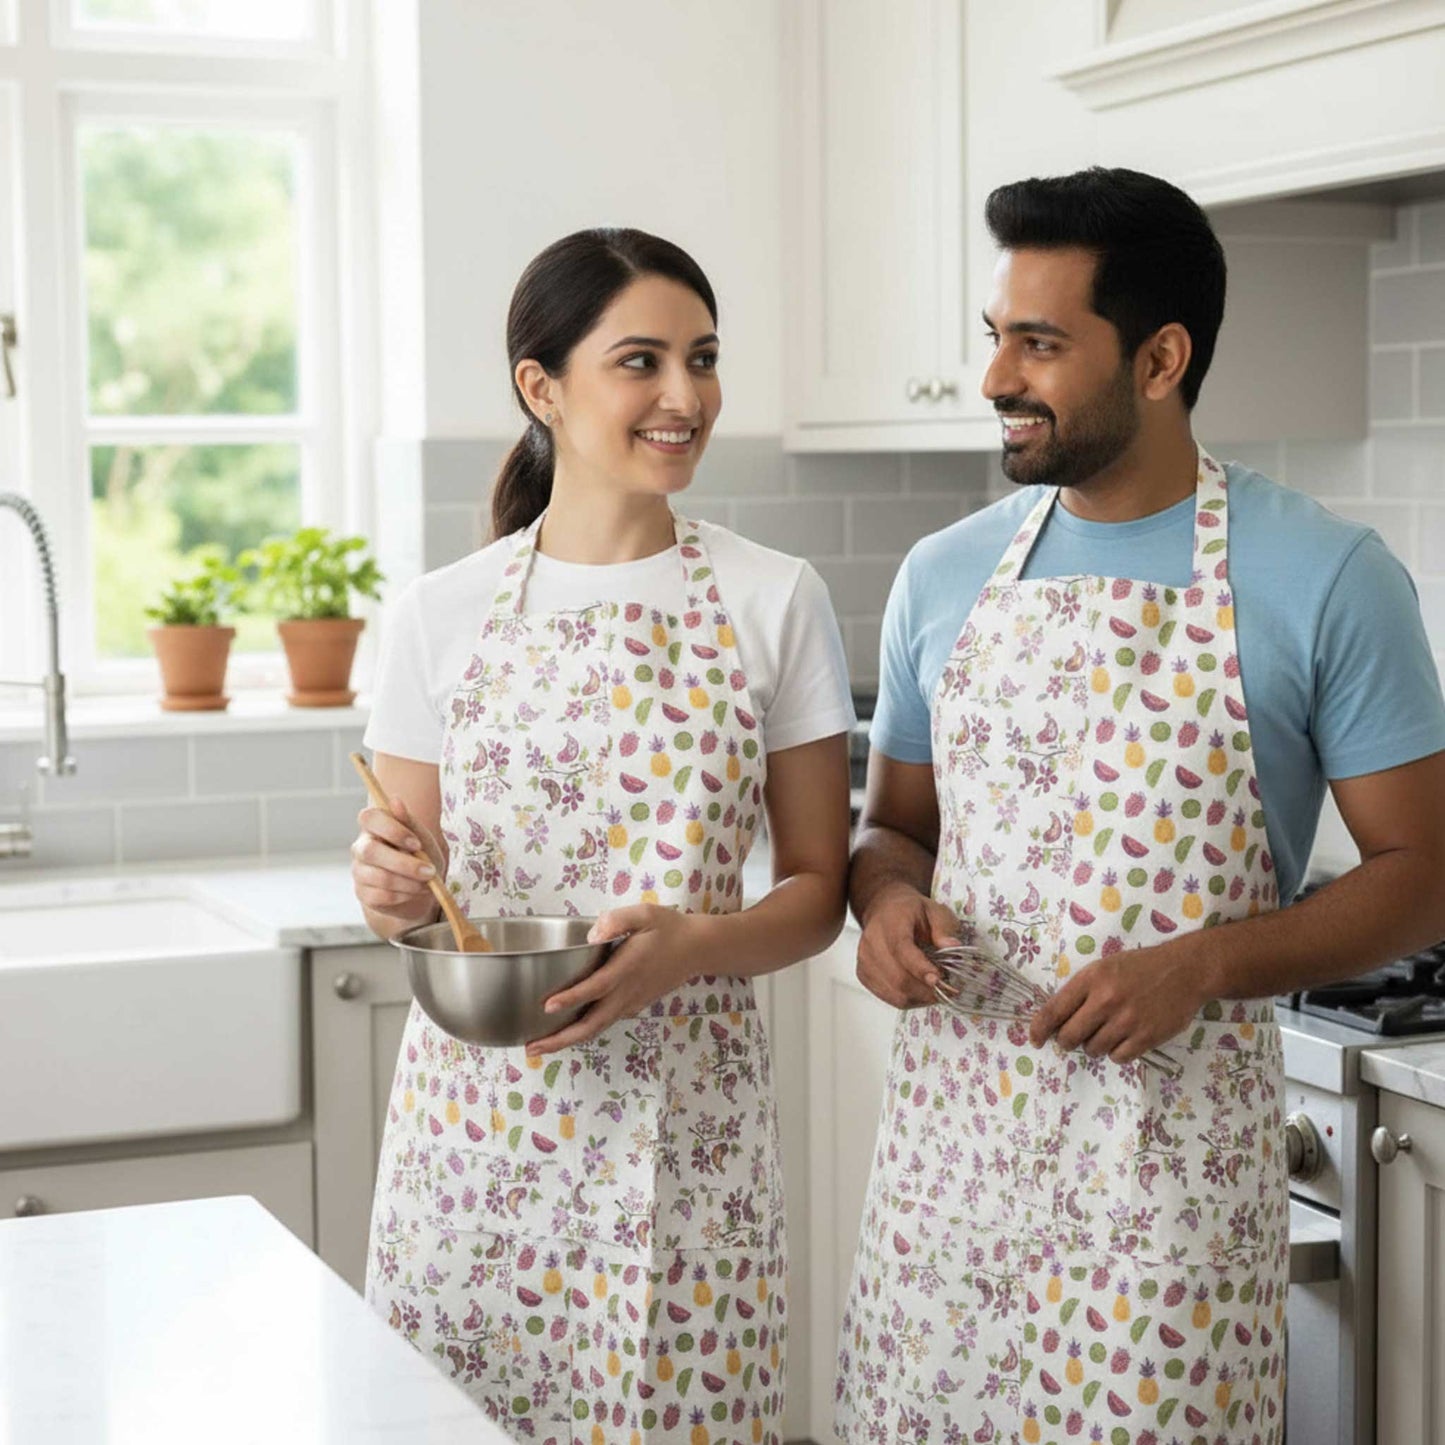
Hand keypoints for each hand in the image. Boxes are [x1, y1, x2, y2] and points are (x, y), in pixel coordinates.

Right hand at [350, 795, 440, 932]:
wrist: (421, 886)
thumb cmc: (420, 855)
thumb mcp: (422, 837)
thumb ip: (409, 822)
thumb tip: (395, 800)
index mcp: (374, 827)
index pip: (369, 818)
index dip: (392, 830)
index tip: (416, 843)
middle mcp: (361, 847)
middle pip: (370, 851)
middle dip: (404, 864)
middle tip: (430, 872)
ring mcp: (360, 871)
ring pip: (379, 877)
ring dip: (409, 882)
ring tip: (427, 883)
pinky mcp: (363, 893)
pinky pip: (380, 896)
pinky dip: (403, 895)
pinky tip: (415, 891)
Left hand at [525, 904, 702, 1057]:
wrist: (697, 949)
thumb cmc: (668, 928)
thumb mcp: (645, 914)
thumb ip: (618, 920)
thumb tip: (593, 934)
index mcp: (627, 969)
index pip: (595, 988)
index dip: (571, 998)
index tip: (547, 1006)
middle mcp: (627, 992)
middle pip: (591, 1024)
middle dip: (560, 1039)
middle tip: (531, 1047)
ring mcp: (630, 1003)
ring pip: (597, 1028)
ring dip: (568, 1040)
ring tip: (539, 1045)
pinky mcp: (633, 1006)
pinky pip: (604, 1022)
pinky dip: (583, 1030)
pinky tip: (565, 1029)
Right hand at [855, 884, 960, 1008]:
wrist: (884, 911)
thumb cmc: (910, 912)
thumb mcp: (934, 910)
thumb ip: (944, 928)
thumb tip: (953, 946)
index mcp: (890, 922)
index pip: (901, 950)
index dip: (920, 969)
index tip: (939, 979)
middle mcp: (872, 942)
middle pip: (898, 977)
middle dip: (926, 989)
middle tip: (947, 987)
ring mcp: (865, 960)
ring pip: (895, 993)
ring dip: (920, 997)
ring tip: (935, 989)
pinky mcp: (864, 975)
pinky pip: (889, 997)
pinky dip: (909, 999)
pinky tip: (920, 990)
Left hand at [1027, 940, 1209, 1063]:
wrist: (1184, 970)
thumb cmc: (1139, 968)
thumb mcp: (1104, 968)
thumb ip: (1081, 991)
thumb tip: (1057, 1020)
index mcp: (1091, 979)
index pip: (1054, 1010)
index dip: (1039, 1028)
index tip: (1035, 1039)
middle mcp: (1105, 1000)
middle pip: (1070, 1036)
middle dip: (1067, 1041)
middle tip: (1074, 1037)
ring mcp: (1126, 1021)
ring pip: (1093, 1049)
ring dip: (1094, 1046)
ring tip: (1107, 1031)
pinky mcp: (1146, 1037)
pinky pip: (1118, 1057)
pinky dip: (1116, 1053)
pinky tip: (1124, 1039)